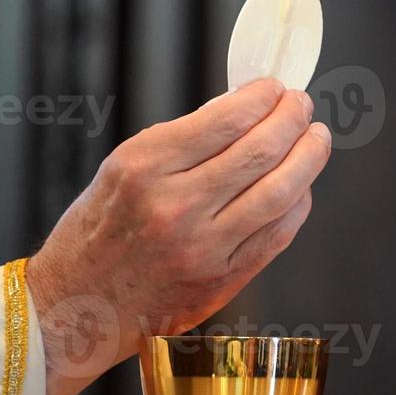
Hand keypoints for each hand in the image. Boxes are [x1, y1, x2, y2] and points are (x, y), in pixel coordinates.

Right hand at [27, 78, 332, 394]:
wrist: (79, 306)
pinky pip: (279, 232)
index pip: (226, 120)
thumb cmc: (100, 232)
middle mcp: (176, 206)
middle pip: (261, 152)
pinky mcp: (224, 278)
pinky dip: (299, 201)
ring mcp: (204, 247)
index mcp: (144, 168)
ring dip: (309, 157)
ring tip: (316, 137)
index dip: (262, 98)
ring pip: (281, 191)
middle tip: (302, 105)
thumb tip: (245, 110)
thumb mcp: (122, 170)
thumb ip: (183, 142)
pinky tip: (301, 184)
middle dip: (292, 119)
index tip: (274, 88)